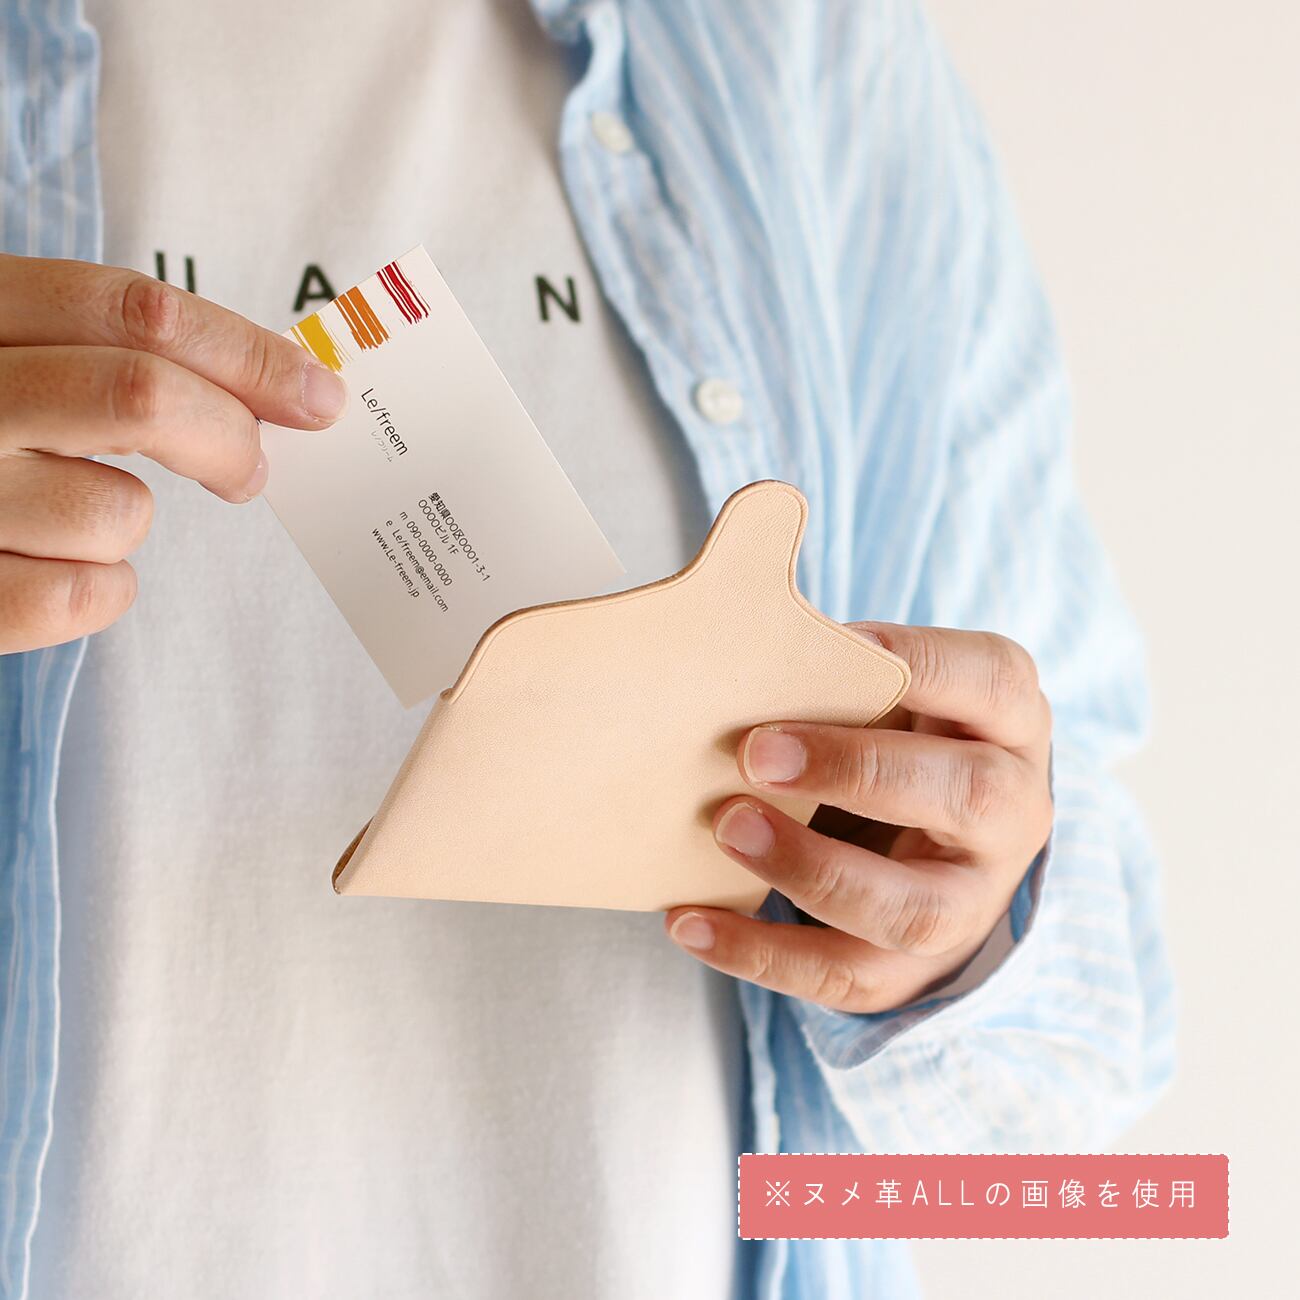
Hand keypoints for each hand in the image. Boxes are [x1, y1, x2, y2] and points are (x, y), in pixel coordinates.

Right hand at [0, 254, 346, 652]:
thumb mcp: (6, 353)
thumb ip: (108, 350)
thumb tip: (289, 391)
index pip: (131, 309)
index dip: (245, 353)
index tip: (320, 396)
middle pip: (141, 395)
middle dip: (229, 437)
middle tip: (249, 471)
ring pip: (117, 512)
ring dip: (130, 521)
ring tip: (73, 513)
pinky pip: (86, 597)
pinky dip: (99, 591)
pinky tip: (52, 568)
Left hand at [665, 623, 1053, 1011]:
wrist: (939, 850)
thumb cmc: (897, 742)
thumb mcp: (898, 695)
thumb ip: (845, 671)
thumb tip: (741, 637)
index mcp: (1008, 723)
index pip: (992, 679)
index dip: (920, 660)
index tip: (839, 642)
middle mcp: (1010, 814)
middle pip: (968, 795)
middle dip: (858, 771)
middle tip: (756, 752)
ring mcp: (970, 902)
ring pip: (911, 907)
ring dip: (811, 869)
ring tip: (728, 829)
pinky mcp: (914, 969)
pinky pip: (845, 975)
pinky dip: (760, 954)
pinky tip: (691, 922)